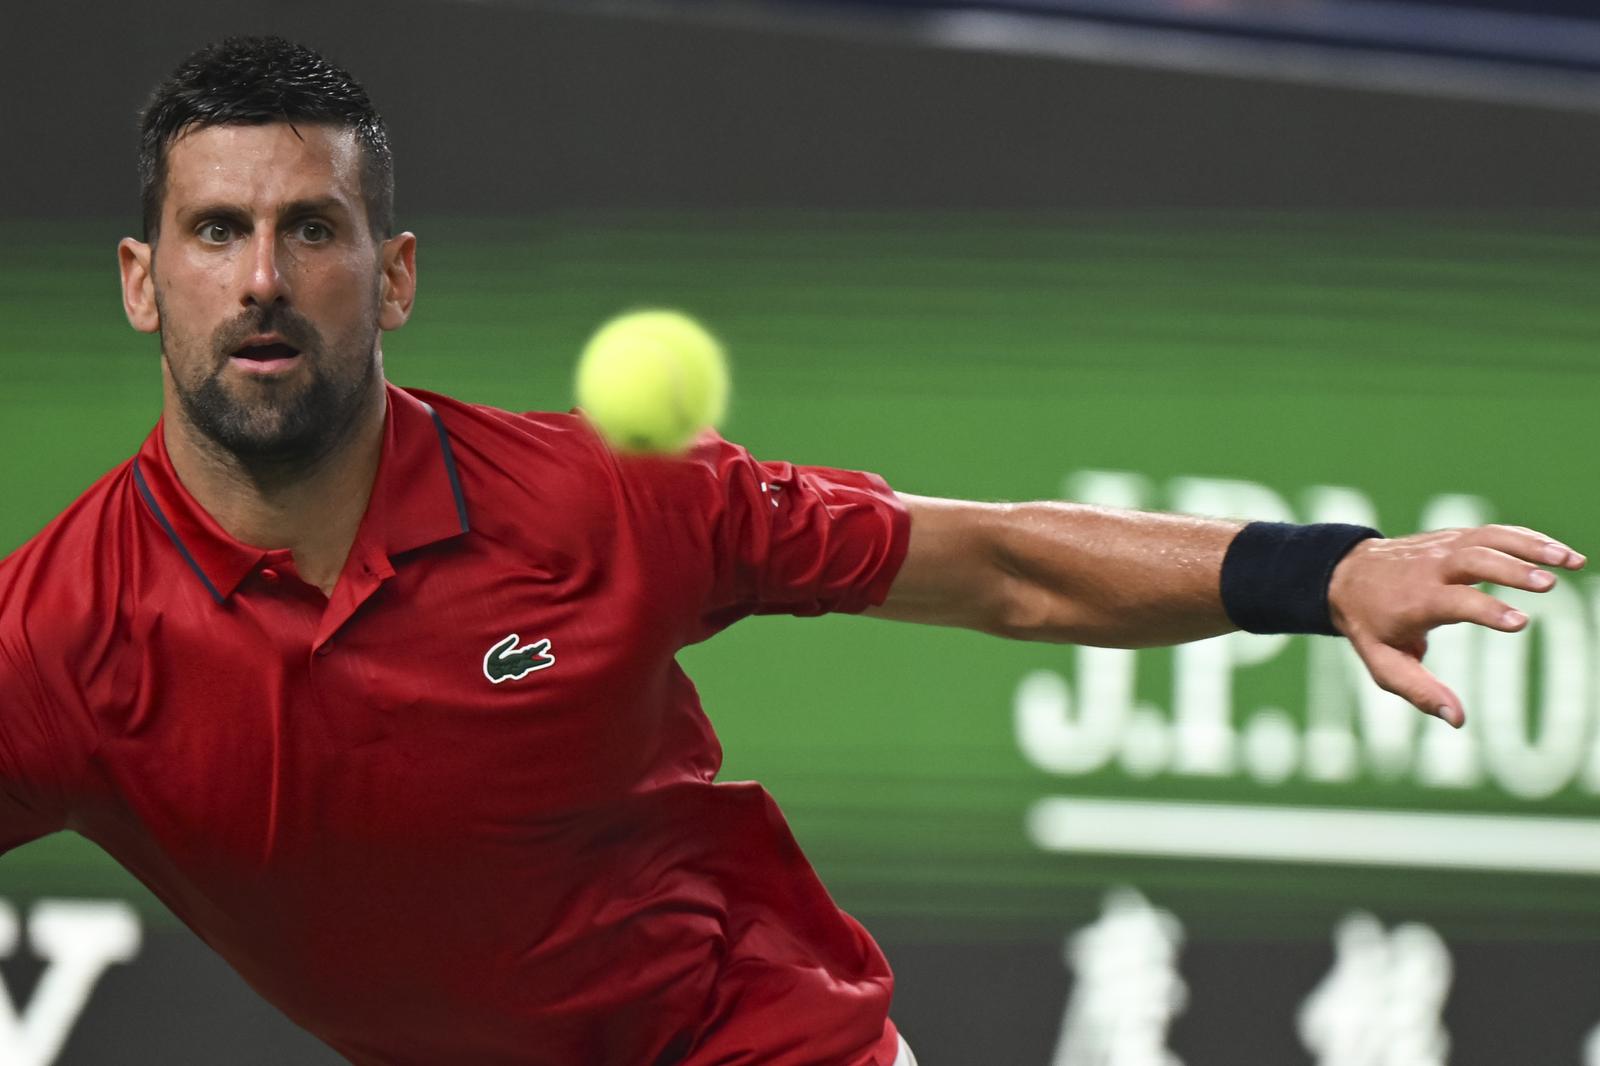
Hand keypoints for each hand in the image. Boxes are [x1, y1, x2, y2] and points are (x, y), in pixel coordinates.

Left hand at [1327, 526, 1584, 727]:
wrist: (1345, 575)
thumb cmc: (1371, 626)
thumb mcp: (1384, 663)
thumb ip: (1419, 691)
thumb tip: (1459, 720)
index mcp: (1415, 600)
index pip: (1454, 601)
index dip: (1486, 610)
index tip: (1521, 623)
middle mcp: (1431, 568)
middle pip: (1473, 560)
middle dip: (1511, 570)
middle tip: (1549, 583)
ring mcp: (1443, 548)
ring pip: (1489, 538)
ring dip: (1532, 546)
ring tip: (1573, 561)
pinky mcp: (1455, 538)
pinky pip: (1494, 533)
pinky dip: (1527, 538)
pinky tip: (1560, 552)